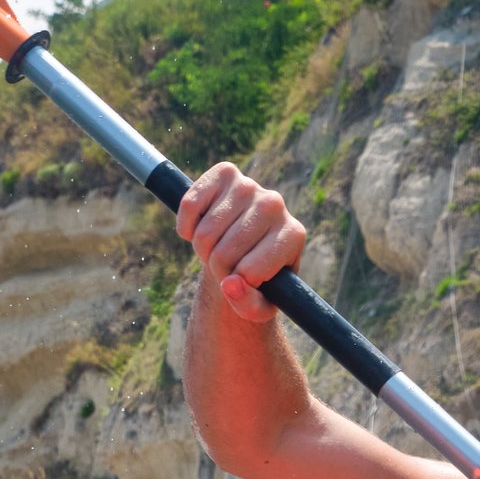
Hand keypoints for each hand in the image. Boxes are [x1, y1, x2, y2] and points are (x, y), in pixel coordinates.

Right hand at [174, 162, 308, 314]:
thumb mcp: (258, 306)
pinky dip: (186, 226)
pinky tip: (196, 230)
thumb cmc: (256, 281)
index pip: (249, 272)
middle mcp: (276, 205)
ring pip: (205, 234)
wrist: (243, 248)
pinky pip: (191, 205)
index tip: (244, 282)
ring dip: (202, 250)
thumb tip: (230, 285)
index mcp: (293, 236)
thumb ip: (248, 305)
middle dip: (217, 269)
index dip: (237, 286)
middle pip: (224, 254)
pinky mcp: (225, 172)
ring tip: (217, 248)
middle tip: (226, 265)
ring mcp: (250, 185)